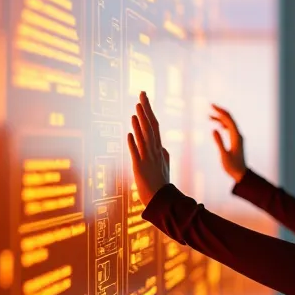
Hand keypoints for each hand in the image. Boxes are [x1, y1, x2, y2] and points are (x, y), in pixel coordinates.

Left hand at [127, 91, 170, 207]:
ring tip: (136, 107)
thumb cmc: (161, 186)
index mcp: (160, 150)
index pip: (154, 126)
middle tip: (142, 94)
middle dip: (146, 109)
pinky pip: (136, 152)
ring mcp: (148, 158)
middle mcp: (155, 151)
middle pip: (151, 126)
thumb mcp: (165, 168)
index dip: (148, 112)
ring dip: (140, 121)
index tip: (143, 100)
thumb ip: (164, 157)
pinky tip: (130, 131)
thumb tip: (165, 148)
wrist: (162, 201)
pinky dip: (133, 141)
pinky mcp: (139, 167)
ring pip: (144, 136)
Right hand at [209, 103, 246, 181]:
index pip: (228, 119)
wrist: (241, 174)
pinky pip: (230, 129)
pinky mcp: (236, 141)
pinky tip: (217, 124)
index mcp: (236, 137)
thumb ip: (219, 142)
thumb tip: (213, 129)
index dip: (220, 111)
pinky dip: (223, 124)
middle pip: (230, 119)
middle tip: (210, 105)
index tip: (211, 106)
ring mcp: (238, 137)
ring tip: (209, 116)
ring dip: (220, 118)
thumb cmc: (232, 166)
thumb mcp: (224, 155)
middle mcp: (238, 135)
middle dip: (220, 111)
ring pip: (229, 123)